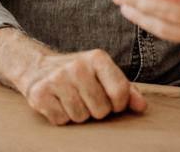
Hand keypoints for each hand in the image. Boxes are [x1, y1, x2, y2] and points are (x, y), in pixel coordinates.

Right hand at [14, 49, 145, 124]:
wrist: (38, 67)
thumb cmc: (79, 74)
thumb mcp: (103, 74)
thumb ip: (125, 89)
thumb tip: (141, 107)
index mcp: (97, 58)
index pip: (120, 92)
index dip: (119, 104)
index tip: (113, 101)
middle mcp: (77, 66)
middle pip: (101, 109)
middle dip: (97, 110)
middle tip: (87, 98)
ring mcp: (57, 79)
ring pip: (80, 117)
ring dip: (79, 114)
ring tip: (72, 99)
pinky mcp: (40, 93)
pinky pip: (61, 120)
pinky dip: (61, 116)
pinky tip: (58, 102)